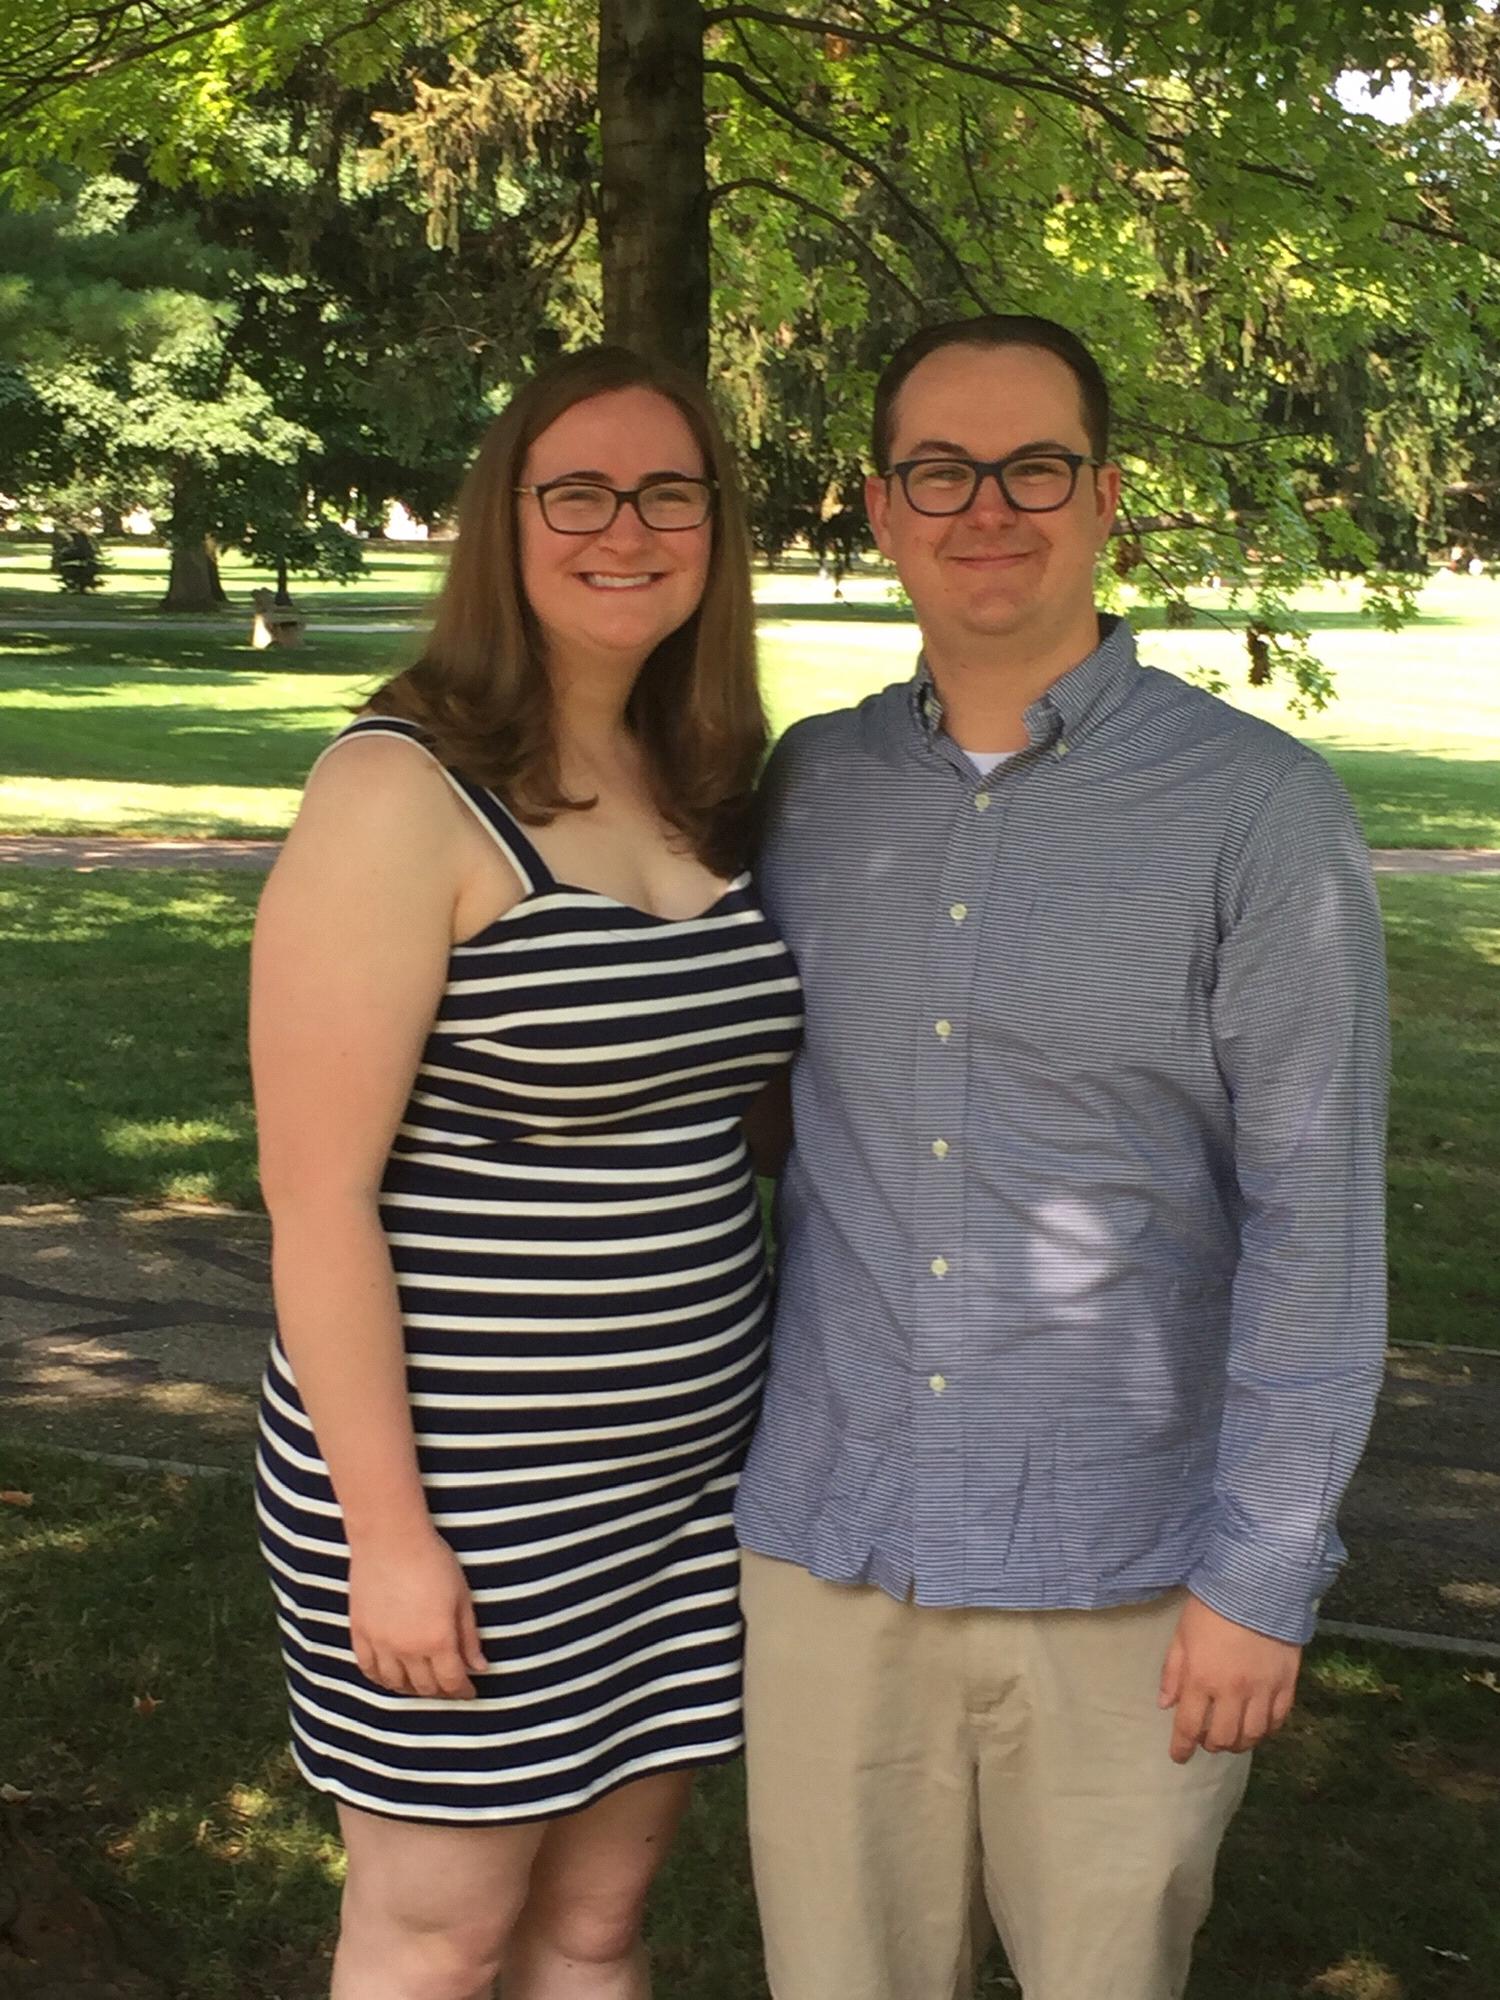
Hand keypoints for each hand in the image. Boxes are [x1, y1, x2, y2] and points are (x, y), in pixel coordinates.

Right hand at [348, 1527, 488, 1698]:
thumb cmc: (432, 1561)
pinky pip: (368, 1669)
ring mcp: (380, 1643)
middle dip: (441, 1692)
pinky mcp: (360, 1633)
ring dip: (411, 1689)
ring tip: (422, 1683)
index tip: (469, 1692)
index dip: (462, 1691)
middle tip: (449, 1687)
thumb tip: (479, 1667)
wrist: (391, 1538)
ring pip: (395, 1684)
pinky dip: (381, 1679)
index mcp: (437, 1640)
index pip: (451, 1682)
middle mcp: (407, 1649)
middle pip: (425, 1687)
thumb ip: (469, 1637)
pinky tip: (391, 1677)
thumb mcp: (462, 1597)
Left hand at [1158, 1593, 1300, 1762]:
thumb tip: (1166, 1704)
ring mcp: (1263, 1691)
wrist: (1257, 1587)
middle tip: (1207, 1740)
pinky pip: (1278, 1721)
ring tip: (1232, 1738)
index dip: (1182, 1747)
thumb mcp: (1182, 1635)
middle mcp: (1233, 1692)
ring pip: (1252, 1735)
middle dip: (1211, 1745)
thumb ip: (1173, 1672)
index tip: (1178, 1757)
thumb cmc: (1211, 1607)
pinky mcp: (1287, 1685)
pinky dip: (1266, 1730)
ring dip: (1239, 1743)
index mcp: (1202, 1679)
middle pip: (1223, 1738)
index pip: (1189, 1726)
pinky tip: (1258, 1727)